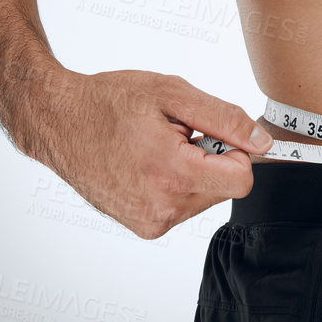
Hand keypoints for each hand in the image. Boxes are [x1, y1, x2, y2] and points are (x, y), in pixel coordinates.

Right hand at [22, 68, 273, 238]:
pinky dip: (176, 184)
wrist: (59, 122)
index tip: (211, 131)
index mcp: (172, 174)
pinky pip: (184, 205)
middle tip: (174, 134)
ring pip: (206, 197)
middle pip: (225, 188)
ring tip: (156, 148)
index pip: (242, 179)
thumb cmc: (110, 101)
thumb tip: (262, 142)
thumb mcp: (172, 94)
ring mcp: (151, 222)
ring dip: (193, 171)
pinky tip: (147, 164)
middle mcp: (163, 208)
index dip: (235, 149)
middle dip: (211, 158)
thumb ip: (224, 119)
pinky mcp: (144, 228)